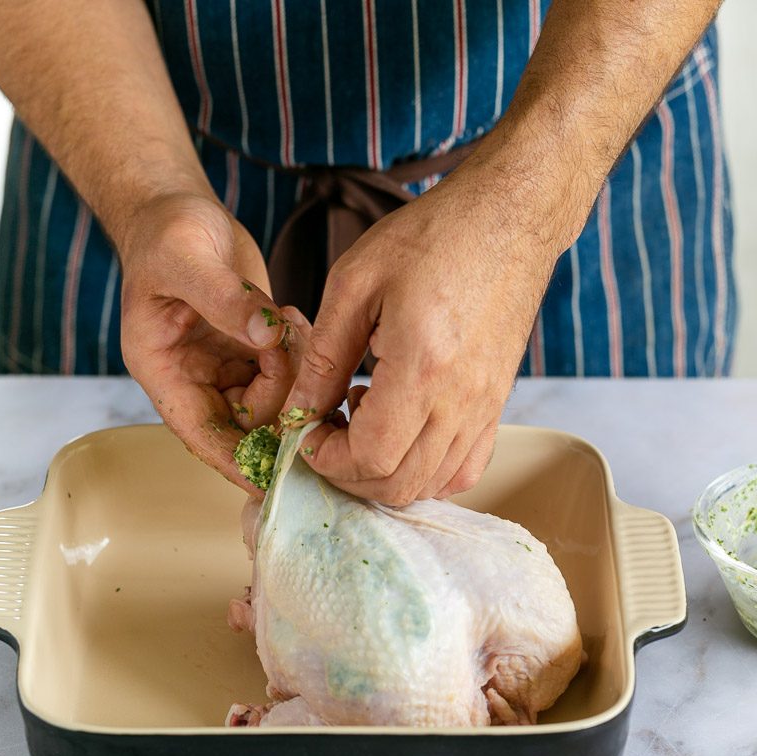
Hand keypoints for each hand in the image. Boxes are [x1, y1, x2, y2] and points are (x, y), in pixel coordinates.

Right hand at [120, 192, 302, 494]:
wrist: (180, 211)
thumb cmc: (166, 233)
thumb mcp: (186, 258)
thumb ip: (223, 298)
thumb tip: (266, 335)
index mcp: (166, 374)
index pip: (204, 437)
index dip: (240, 462)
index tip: (279, 480)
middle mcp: (197, 382)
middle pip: (250, 423)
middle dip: (280, 396)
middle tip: (289, 348)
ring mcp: (227, 371)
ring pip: (276, 399)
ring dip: (294, 368)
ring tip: (287, 319)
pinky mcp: (252, 354)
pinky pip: (288, 373)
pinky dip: (299, 351)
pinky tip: (291, 316)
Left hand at [282, 149, 563, 505]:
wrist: (509, 218)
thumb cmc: (432, 237)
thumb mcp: (354, 284)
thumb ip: (323, 357)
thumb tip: (297, 413)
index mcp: (423, 368)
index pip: (371, 457)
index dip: (326, 460)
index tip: (305, 433)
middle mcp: (461, 401)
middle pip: (398, 485)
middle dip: (347, 474)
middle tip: (324, 435)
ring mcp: (485, 409)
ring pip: (430, 485)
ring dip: (383, 473)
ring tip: (361, 422)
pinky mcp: (496, 406)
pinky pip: (463, 471)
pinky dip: (423, 472)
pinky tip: (400, 433)